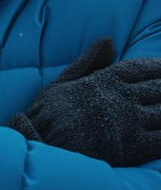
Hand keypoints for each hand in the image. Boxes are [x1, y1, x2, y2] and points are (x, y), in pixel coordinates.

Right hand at [8, 37, 160, 166]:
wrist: (41, 147)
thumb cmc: (44, 117)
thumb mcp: (60, 84)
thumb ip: (87, 63)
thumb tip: (108, 41)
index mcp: (106, 80)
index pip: (142, 68)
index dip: (158, 68)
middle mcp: (123, 98)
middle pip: (160, 88)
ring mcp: (131, 122)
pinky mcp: (134, 148)